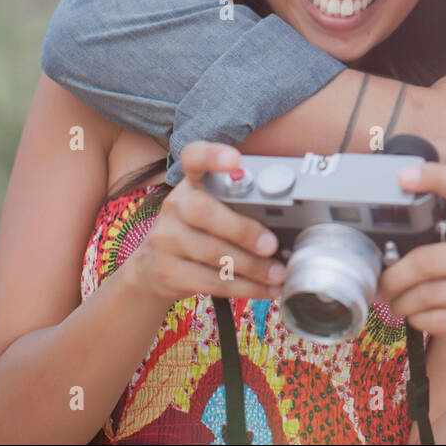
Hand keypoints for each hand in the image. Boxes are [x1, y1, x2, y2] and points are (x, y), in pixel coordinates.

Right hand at [124, 141, 286, 308]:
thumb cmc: (200, 230)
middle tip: (272, 245)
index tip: (235, 159)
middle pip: (202, 211)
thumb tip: (291, 218)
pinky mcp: (167, 271)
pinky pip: (210, 281)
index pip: (194, 157)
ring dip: (252, 267)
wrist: (153, 267)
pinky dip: (244, 288)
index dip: (212, 156)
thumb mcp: (214, 207)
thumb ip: (242, 203)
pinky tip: (266, 290)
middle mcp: (175, 205)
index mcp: (192, 182)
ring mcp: (166, 239)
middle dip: (242, 230)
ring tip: (279, 274)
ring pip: (211, 253)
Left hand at [375, 162, 445, 365]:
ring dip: (402, 303)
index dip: (434, 177)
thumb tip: (404, 239)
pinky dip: (420, 321)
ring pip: (428, 295)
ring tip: (397, 304)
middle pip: (426, 260)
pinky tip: (419, 318)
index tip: (403, 177)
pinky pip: (440, 321)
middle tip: (382, 283)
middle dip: (393, 276)